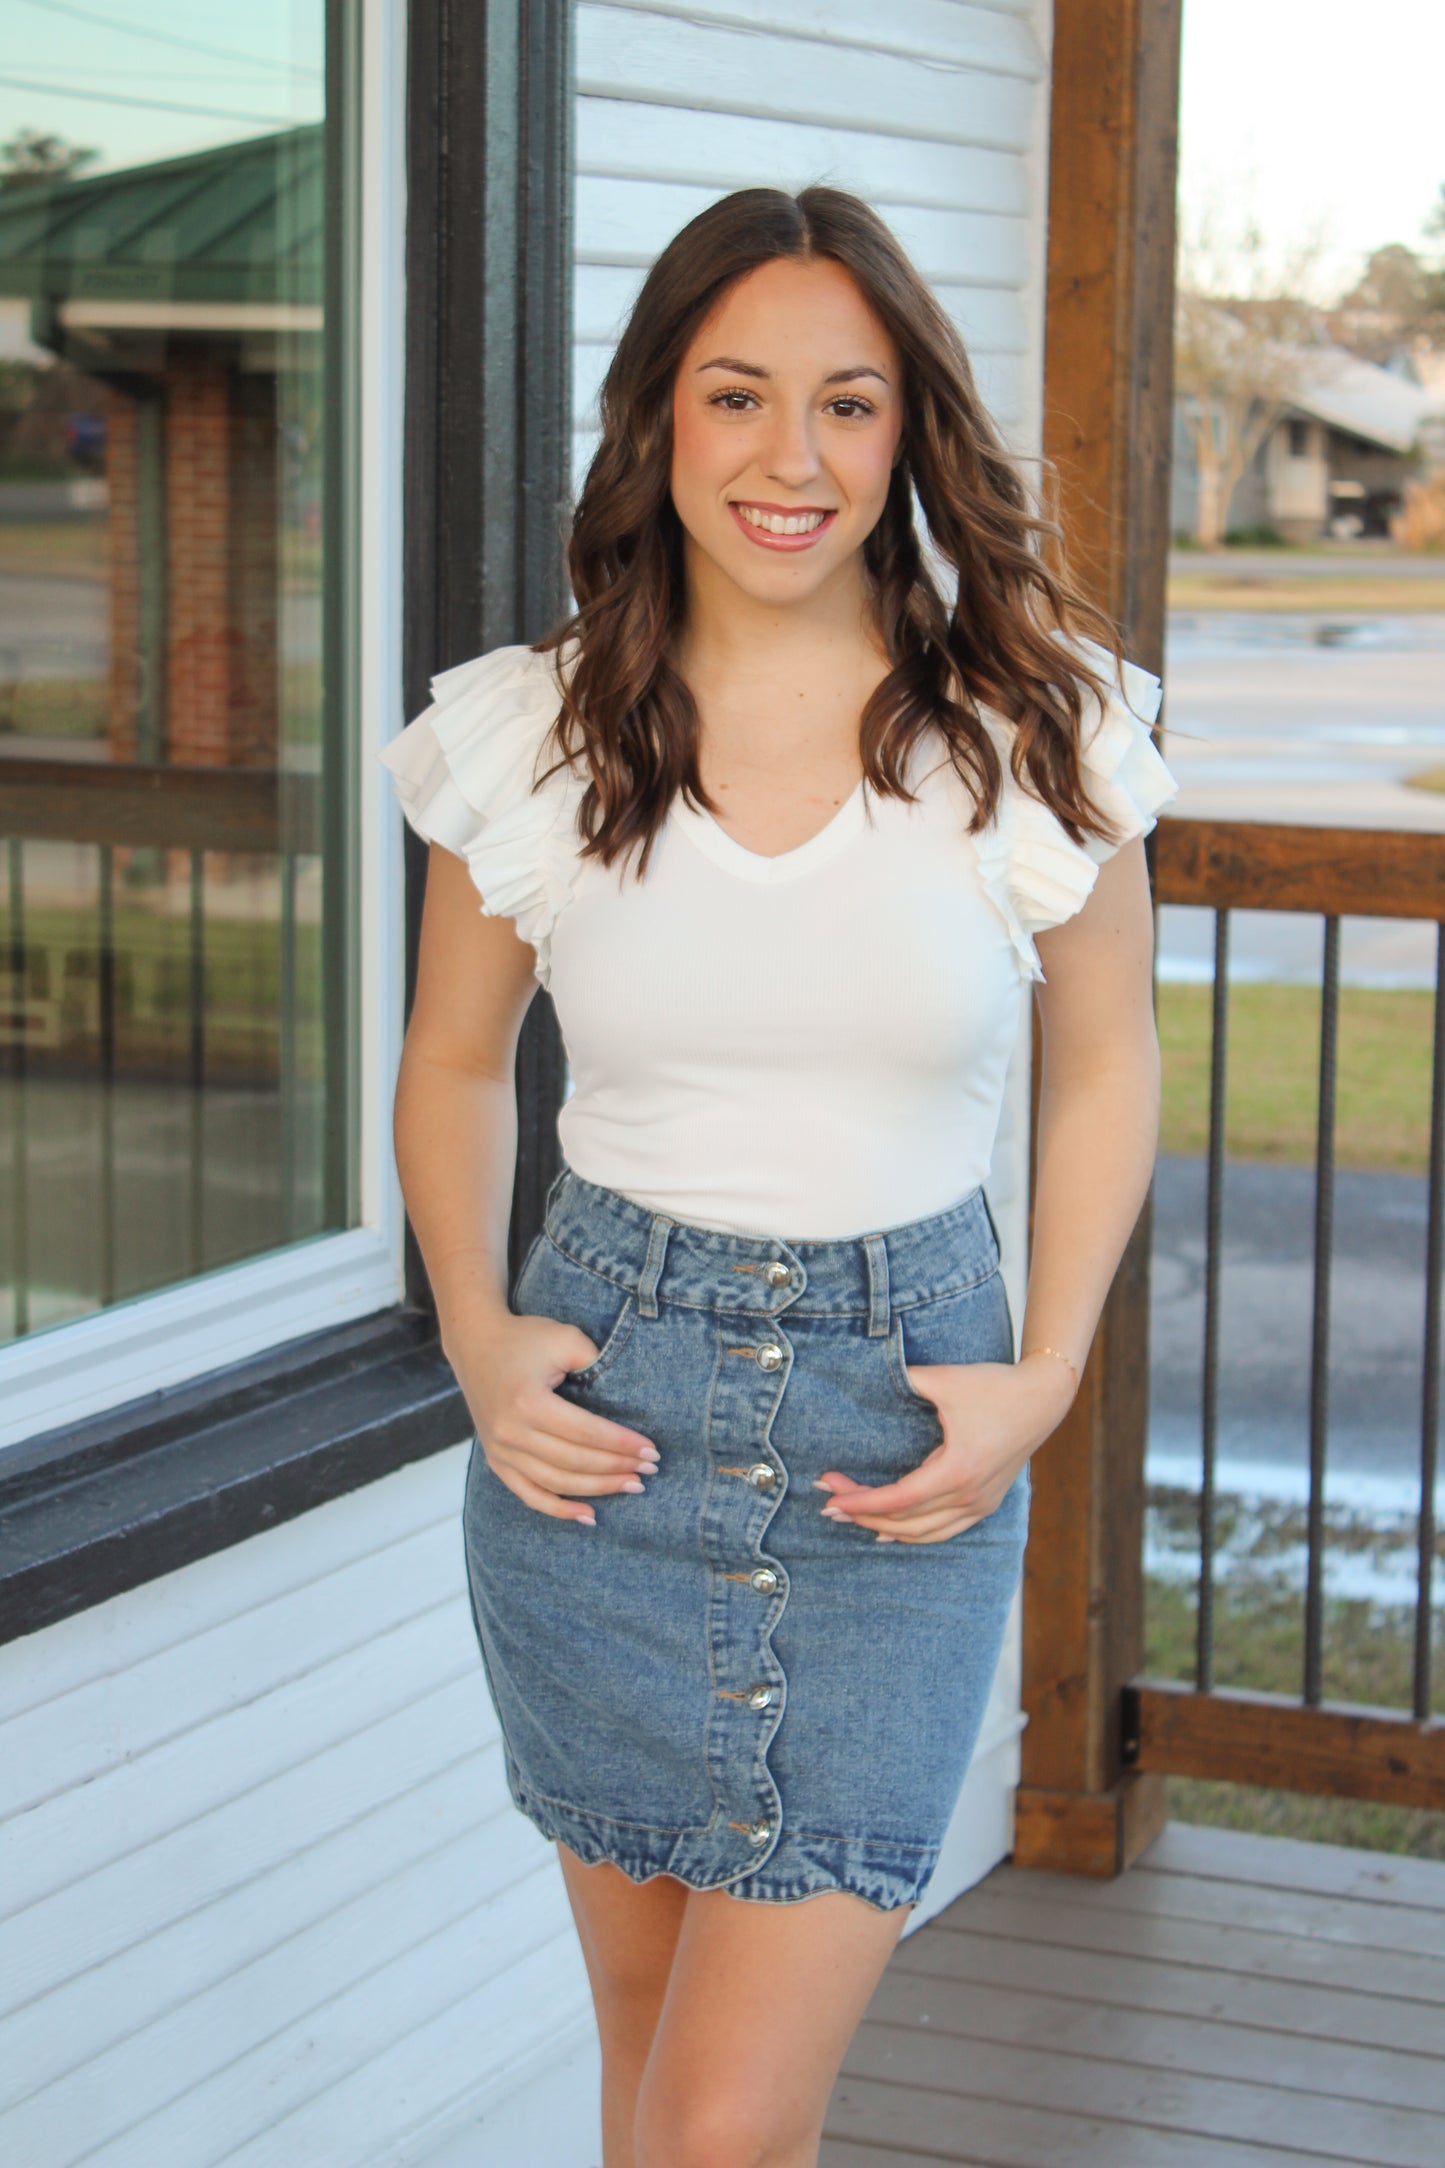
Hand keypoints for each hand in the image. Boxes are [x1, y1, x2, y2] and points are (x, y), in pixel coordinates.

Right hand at [451, 1309, 658, 1527]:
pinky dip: (559, 1509)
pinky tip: (589, 1516)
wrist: (476, 1344)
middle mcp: (511, 1432)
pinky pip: (529, 1494)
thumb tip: (627, 1397)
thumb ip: (595, 1362)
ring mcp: (500, 1451)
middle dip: (617, 1467)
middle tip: (650, 1469)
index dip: (622, 1444)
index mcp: (527, 1402)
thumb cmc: (525, 1339)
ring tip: (632, 1486)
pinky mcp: (496, 1460)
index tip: (651, 1450)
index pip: (586, 1433)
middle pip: (575, 1461)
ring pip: (557, 1482)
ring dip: (598, 1489)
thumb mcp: (564, 1338)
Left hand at [813, 1355, 1073, 1542]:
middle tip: (827, 1501)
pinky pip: (942, 1531)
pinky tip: (888, 1532)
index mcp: (958, 1469)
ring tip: (849, 1515)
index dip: (860, 1502)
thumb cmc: (994, 1386)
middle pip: (905, 1521)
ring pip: (922, 1533)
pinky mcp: (985, 1503)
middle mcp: (969, 1496)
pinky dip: (912, 1535)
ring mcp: (979, 1504)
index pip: (898, 1499)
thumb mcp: (946, 1379)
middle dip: (862, 1513)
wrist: (1043, 1398)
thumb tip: (868, 1373)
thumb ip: (906, 1378)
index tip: (829, 1496)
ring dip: (883, 1527)